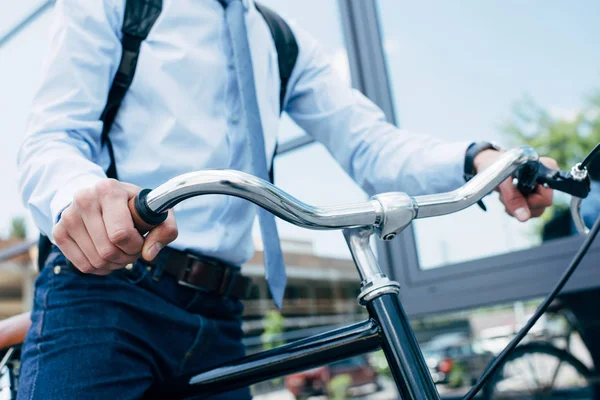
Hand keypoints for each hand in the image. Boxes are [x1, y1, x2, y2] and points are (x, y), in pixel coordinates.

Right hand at [52, 179, 177, 274]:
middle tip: (132, 249)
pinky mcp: (59, 232)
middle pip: (108, 251)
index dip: (135, 246)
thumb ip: (165, 230)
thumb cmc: (133, 206)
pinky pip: (83, 266)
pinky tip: (107, 255)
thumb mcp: (155, 211)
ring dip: (114, 264)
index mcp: (109, 190)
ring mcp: (68, 216)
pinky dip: (100, 267)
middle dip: (126, 257)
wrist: (100, 196)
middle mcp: (84, 200)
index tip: (141, 241)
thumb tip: (149, 254)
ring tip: (120, 250)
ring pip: (96, 261)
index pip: (121, 234)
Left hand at [474, 149, 556, 221]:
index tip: (515, 193)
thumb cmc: (496, 166)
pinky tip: (506, 198)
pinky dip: (513, 208)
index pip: (546, 198)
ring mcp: (539, 189)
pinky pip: (526, 212)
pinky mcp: (531, 196)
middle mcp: (546, 179)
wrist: (488, 164)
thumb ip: (513, 198)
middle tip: (506, 194)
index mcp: (546, 168)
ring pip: (533, 211)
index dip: (530, 201)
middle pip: (541, 207)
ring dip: (514, 207)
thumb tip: (524, 217)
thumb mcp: (502, 180)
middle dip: (520, 204)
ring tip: (505, 194)